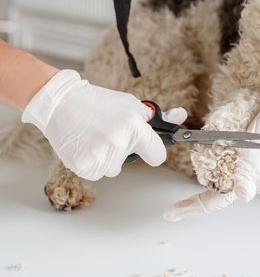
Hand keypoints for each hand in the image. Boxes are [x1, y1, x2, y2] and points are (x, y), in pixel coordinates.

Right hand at [22, 70, 186, 180]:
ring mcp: (101, 156)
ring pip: (112, 169)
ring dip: (106, 158)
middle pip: (130, 162)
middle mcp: (119, 143)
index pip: (158, 156)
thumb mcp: (130, 105)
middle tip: (108, 132)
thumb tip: (181, 116)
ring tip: (94, 137)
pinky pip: (96, 173)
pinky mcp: (84, 166)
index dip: (152, 152)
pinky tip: (85, 145)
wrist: (60, 103)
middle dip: (124, 151)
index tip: (145, 148)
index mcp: (134, 127)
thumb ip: (157, 117)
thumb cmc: (98, 103)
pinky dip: (91, 163)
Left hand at [163, 84, 259, 221]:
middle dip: (192, 190)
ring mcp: (238, 163)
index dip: (191, 207)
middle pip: (209, 187)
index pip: (214, 201)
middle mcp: (241, 176)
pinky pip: (217, 154)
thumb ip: (249, 172)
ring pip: (211, 170)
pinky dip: (207, 149)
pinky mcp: (237, 150)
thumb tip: (242, 196)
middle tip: (177, 195)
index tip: (170, 214)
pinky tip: (204, 140)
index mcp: (247, 183)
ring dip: (200, 163)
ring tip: (192, 152)